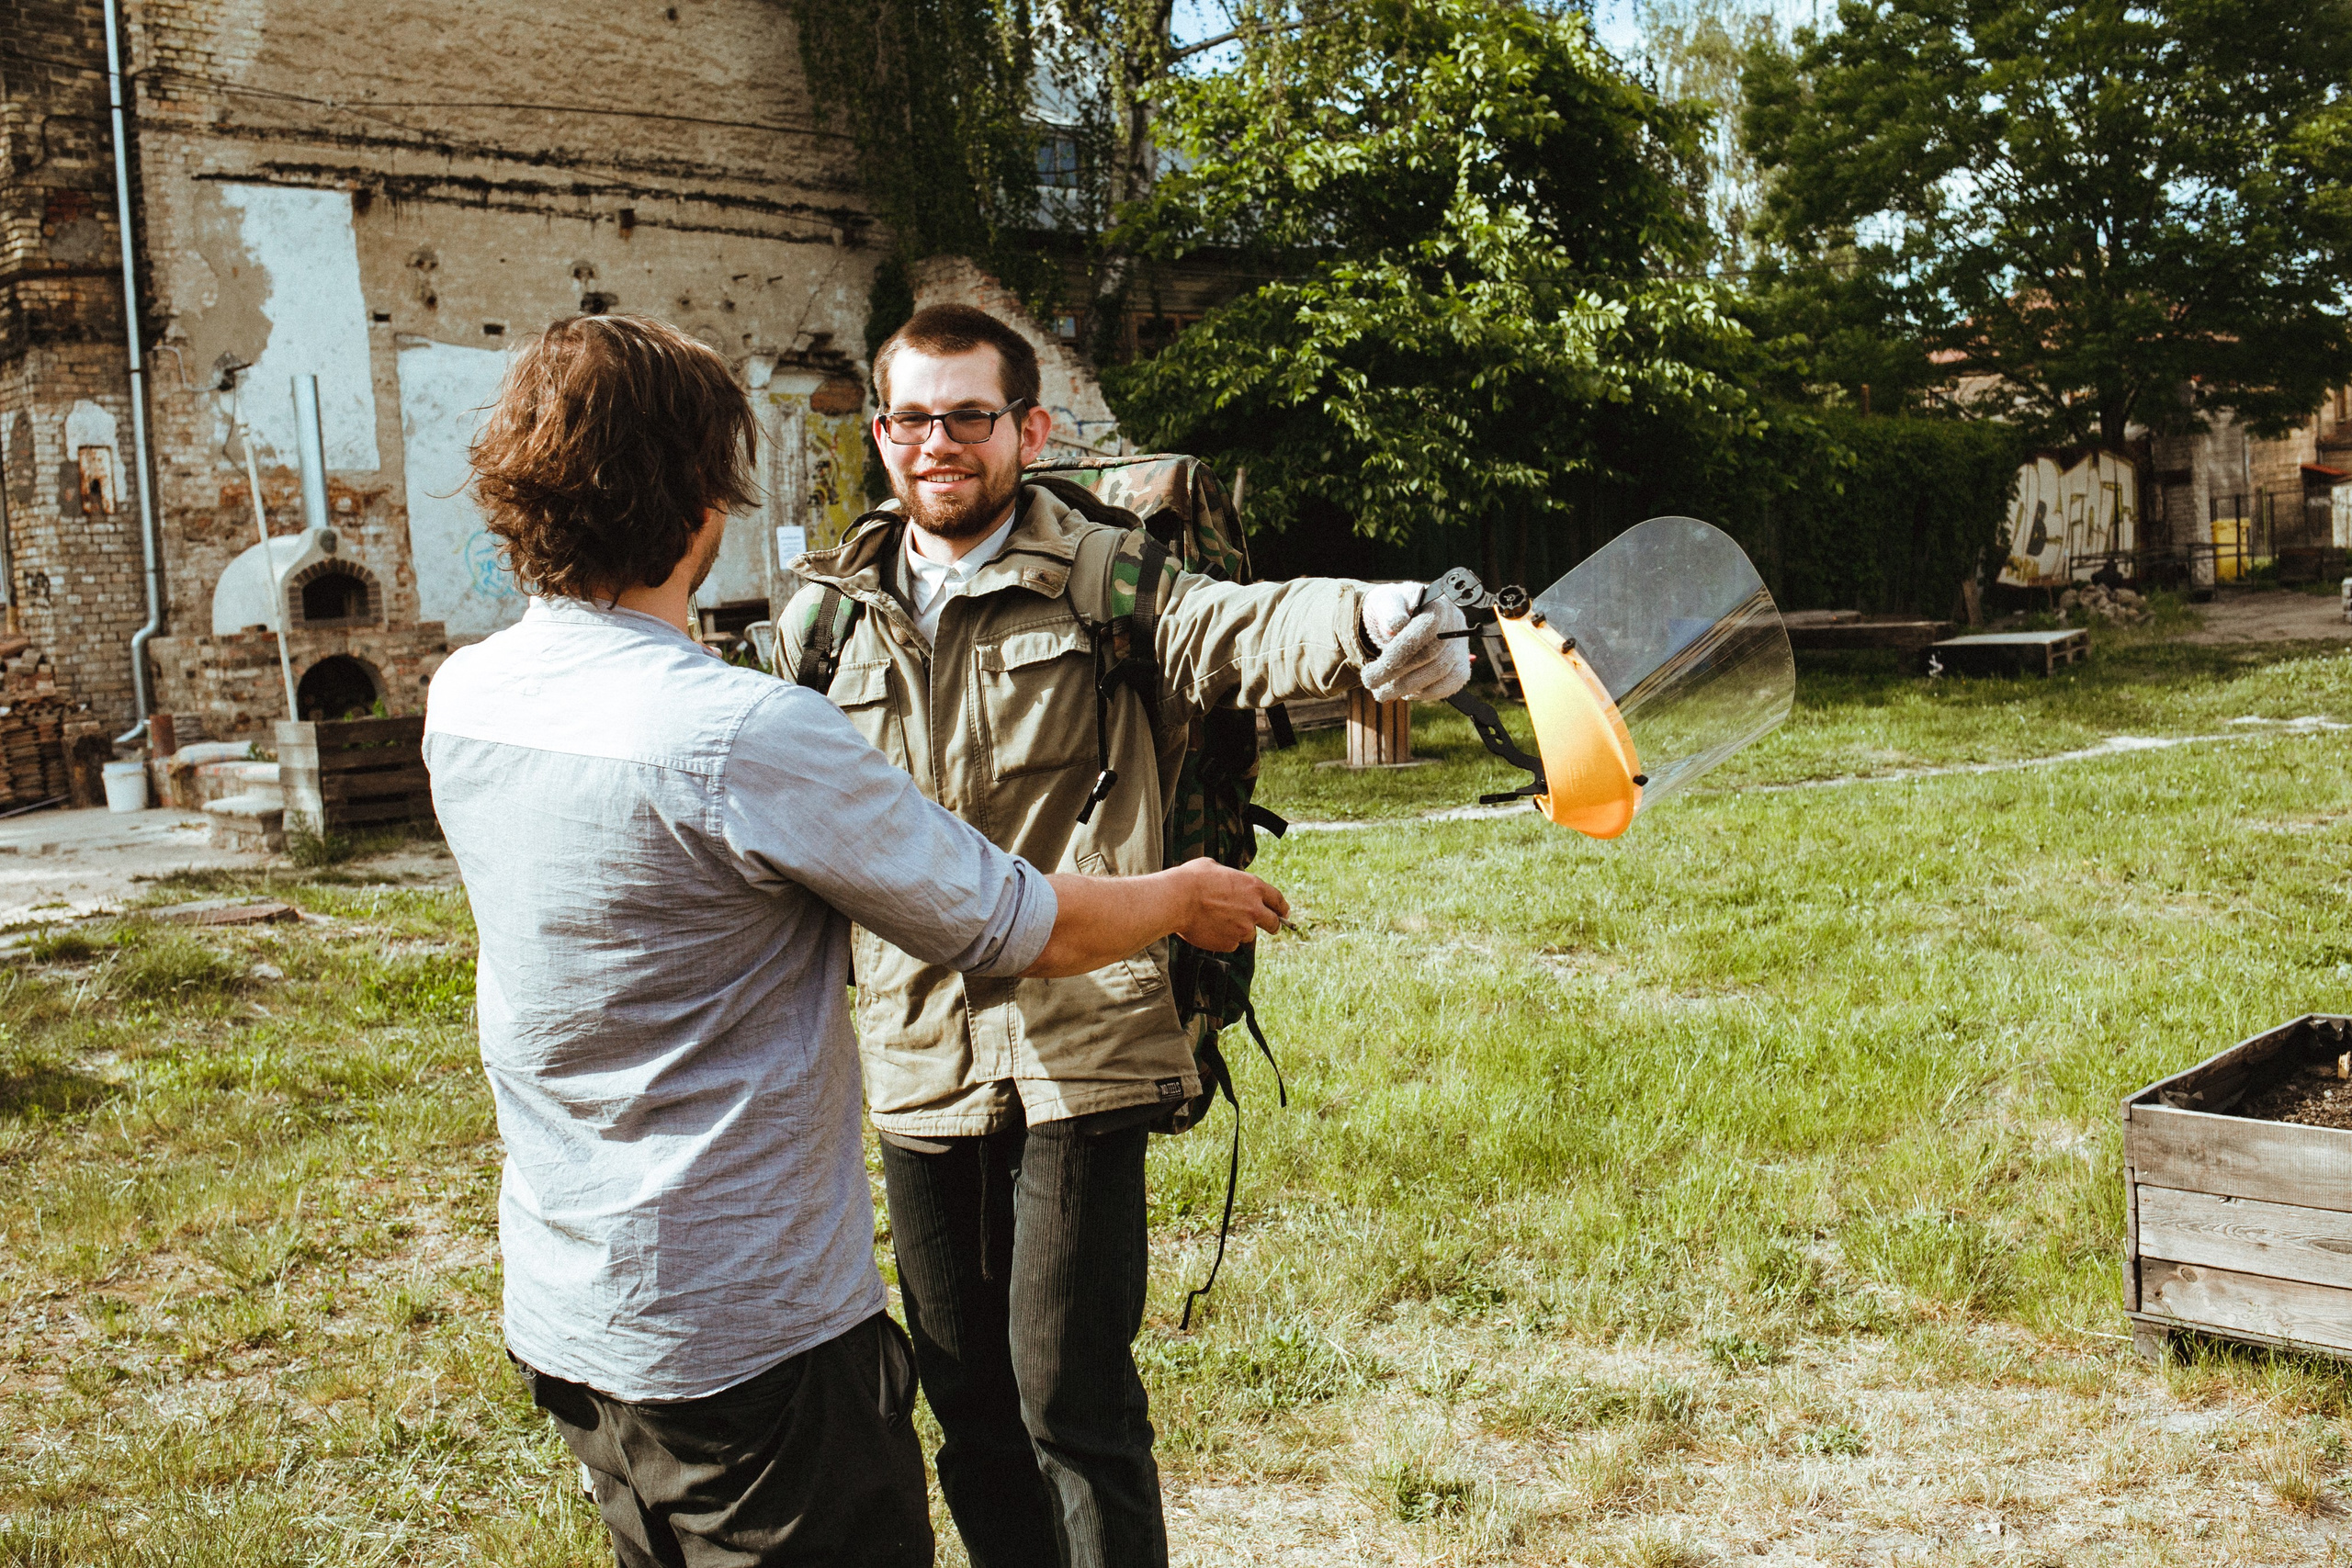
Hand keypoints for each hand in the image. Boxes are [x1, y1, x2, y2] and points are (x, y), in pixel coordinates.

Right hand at [1165, 856, 1288, 951]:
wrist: (1176, 900)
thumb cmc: (1192, 879)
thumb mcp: (1215, 867)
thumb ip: (1230, 878)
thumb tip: (1226, 880)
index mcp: (1253, 887)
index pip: (1278, 899)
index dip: (1282, 907)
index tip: (1283, 913)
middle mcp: (1254, 909)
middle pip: (1273, 923)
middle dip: (1273, 925)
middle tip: (1270, 927)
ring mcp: (1243, 929)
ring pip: (1248, 935)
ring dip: (1239, 931)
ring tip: (1218, 922)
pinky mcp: (1230, 943)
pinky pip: (1231, 944)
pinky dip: (1224, 939)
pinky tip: (1210, 929)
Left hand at [1360, 582, 1471, 702]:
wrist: (1404, 616)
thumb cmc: (1394, 609)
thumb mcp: (1386, 602)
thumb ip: (1389, 610)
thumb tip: (1394, 627)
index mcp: (1438, 604)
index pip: (1428, 626)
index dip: (1406, 646)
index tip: (1384, 663)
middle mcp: (1455, 624)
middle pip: (1432, 653)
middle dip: (1398, 672)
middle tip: (1370, 682)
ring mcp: (1460, 646)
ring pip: (1441, 672)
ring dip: (1408, 686)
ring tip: (1382, 692)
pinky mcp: (1461, 665)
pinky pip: (1451, 684)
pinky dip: (1427, 693)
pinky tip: (1405, 693)